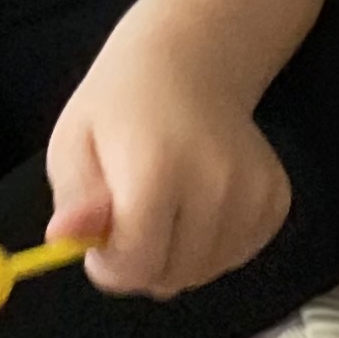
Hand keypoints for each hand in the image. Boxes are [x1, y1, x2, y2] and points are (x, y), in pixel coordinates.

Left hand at [46, 14, 289, 299]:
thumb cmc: (121, 106)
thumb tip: (62, 239)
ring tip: (164, 210)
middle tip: (128, 223)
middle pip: (173, 275)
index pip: (136, 263)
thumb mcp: (73, 144)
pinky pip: (237, 256)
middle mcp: (216, 184)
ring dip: (177, 259)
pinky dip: (212, 247)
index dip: (108, 265)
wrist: (191, 62)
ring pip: (205, 272)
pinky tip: (197, 207)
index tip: (97, 245)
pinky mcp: (276, 199)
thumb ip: (73, 200)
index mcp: (157, 170)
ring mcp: (253, 193)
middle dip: (141, 265)